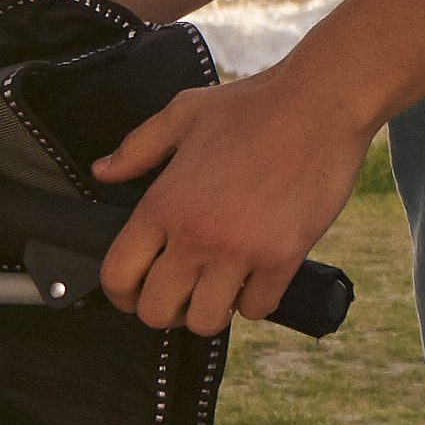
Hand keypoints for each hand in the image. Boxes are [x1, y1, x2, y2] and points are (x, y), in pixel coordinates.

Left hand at [86, 61, 369, 331]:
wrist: (321, 104)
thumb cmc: (253, 105)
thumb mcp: (184, 114)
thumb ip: (138, 147)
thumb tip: (103, 171)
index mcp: (164, 202)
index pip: (118, 276)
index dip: (120, 295)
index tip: (134, 293)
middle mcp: (195, 234)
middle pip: (156, 311)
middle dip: (164, 309)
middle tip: (180, 292)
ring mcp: (241, 250)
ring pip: (206, 321)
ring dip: (210, 311)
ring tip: (218, 288)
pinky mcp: (283, 258)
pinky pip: (257, 309)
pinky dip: (254, 301)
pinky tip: (256, 277)